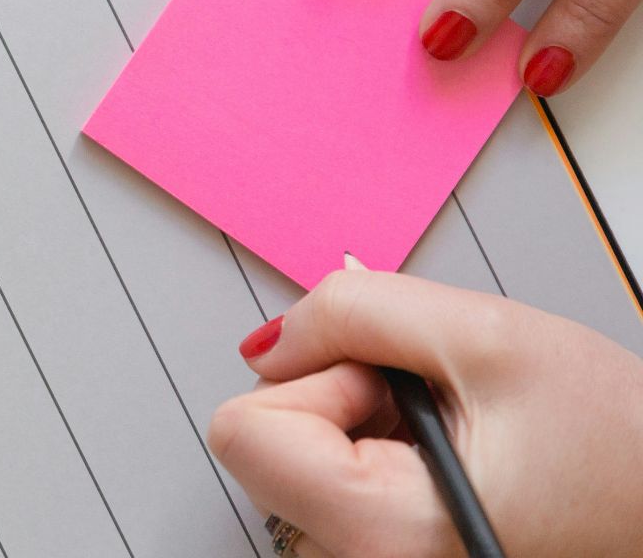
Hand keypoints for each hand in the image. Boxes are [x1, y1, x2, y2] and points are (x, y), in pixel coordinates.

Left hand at [209, 269, 642, 556]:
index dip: (314, 382)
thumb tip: (270, 340)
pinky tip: (440, 460)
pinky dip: (369, 461)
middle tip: (436, 412)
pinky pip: (325, 496)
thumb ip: (353, 313)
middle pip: (263, 449)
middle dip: (337, 404)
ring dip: (355, 433)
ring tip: (450, 439)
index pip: (242, 431)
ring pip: (292, 471)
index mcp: (382, 535)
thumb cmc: (618, 444)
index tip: (390, 384)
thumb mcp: (485, 334)